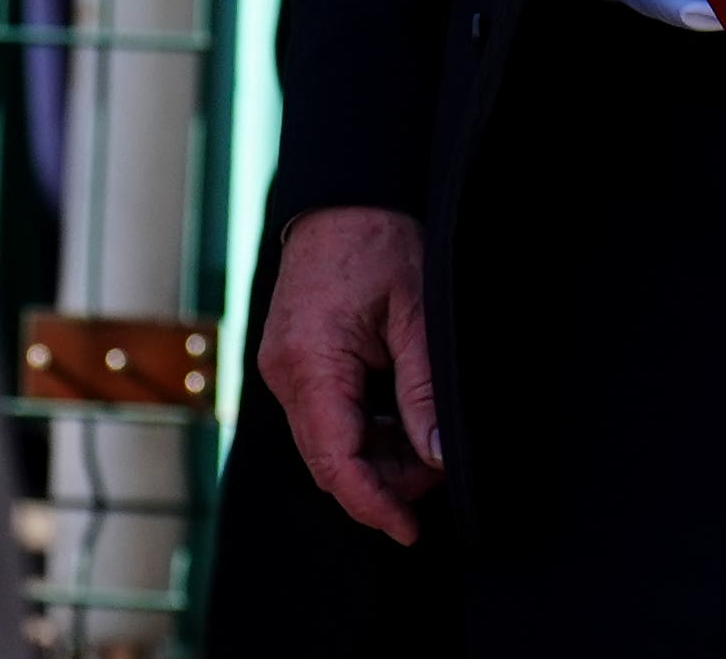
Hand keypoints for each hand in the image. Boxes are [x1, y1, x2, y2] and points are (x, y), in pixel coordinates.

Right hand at [256, 206, 445, 541]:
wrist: (347, 195)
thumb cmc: (381, 240)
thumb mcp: (418, 314)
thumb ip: (423, 390)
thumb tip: (438, 456)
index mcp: (309, 365)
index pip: (335, 460)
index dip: (374, 503)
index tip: (410, 530)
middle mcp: (285, 376)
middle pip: (329, 459)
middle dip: (383, 481)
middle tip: (439, 474)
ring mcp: (286, 371)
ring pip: (328, 441)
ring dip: (377, 455)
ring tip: (430, 445)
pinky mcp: (296, 364)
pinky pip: (327, 415)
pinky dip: (365, 429)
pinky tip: (404, 421)